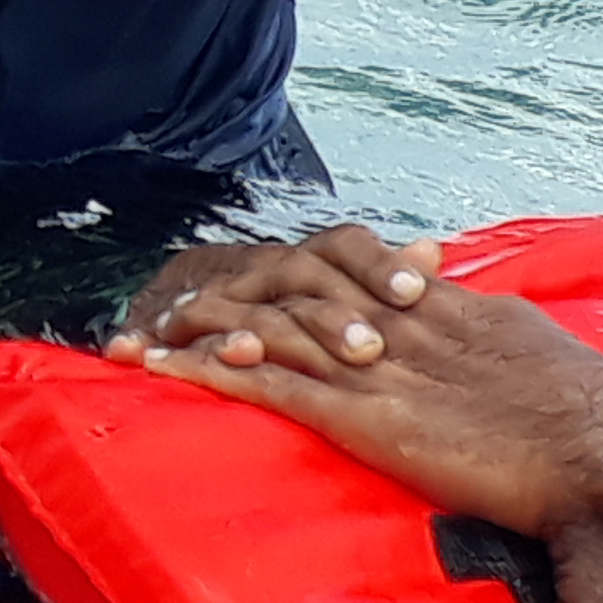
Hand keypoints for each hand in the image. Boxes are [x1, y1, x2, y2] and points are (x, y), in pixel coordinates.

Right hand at [106, 225, 444, 374]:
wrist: (169, 298)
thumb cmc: (263, 301)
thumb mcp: (324, 289)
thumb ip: (378, 274)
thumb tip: (433, 250)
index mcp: (304, 261)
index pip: (344, 246)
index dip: (379, 262)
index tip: (417, 290)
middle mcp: (263, 269)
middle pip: (300, 273)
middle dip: (335, 314)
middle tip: (372, 349)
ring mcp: (216, 293)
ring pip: (251, 307)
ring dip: (271, 330)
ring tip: (303, 355)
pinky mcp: (175, 324)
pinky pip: (190, 331)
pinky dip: (204, 345)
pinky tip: (233, 355)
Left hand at [138, 283, 602, 546]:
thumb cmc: (588, 413)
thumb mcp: (524, 344)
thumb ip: (480, 321)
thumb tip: (455, 302)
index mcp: (439, 302)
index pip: (346, 265)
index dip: (292, 269)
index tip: (254, 279)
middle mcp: (400, 321)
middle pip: (295, 281)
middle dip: (233, 288)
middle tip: (180, 300)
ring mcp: (381, 367)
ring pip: (272, 325)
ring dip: (203, 326)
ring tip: (151, 333)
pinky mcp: (369, 418)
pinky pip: (274, 386)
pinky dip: (215, 373)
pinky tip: (172, 371)